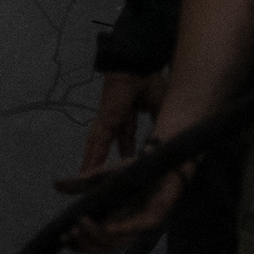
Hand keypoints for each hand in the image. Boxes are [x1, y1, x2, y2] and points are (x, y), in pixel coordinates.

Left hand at [67, 68, 163, 186]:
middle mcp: (114, 123)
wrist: (139, 68)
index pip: (124, 141)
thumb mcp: (161, 110)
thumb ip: (162, 126)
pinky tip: (87, 171)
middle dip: (102, 165)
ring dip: (93, 165)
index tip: (125, 170)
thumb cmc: (149, 84)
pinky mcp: (106, 120)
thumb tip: (168, 141)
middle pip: (107, 148)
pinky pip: (98, 142)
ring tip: (85, 184)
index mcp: (127, 120)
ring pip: (98, 148)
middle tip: (96, 183)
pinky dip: (94, 156)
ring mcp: (107, 122)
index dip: (125, 154)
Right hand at [69, 158, 187, 248]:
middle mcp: (128, 226)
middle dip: (87, 243)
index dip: (80, 244)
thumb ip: (81, 184)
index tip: (62, 240)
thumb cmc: (136, 170)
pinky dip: (121, 229)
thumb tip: (56, 185)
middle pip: (106, 246)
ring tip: (81, 227)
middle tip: (71, 233)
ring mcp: (142, 223)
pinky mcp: (156, 215)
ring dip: (99, 236)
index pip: (96, 240)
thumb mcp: (103, 176)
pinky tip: (108, 229)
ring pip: (119, 241)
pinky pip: (137, 226)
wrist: (161, 160)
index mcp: (116, 220)